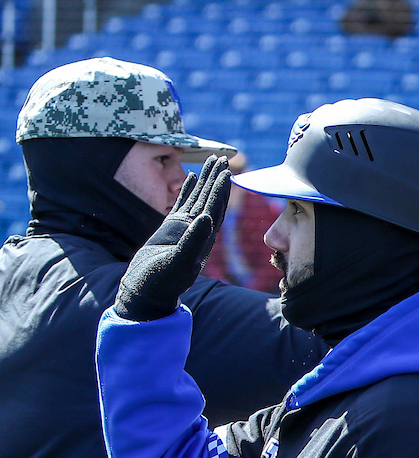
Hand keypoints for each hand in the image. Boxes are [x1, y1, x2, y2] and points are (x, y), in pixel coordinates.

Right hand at [114, 156, 229, 320]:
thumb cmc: (161, 282)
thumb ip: (193, 241)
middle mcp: (197, 231)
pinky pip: (182, 204)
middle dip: (216, 179)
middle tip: (221, 157)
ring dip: (205, 180)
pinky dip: (187, 190)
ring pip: (197, 198)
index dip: (220, 189)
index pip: (214, 208)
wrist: (146, 292)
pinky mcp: (171, 229)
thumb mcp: (179, 262)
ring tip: (210, 161)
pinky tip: (190, 177)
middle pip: (209, 199)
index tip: (226, 170)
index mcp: (202, 238)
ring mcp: (184, 229)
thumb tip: (208, 218)